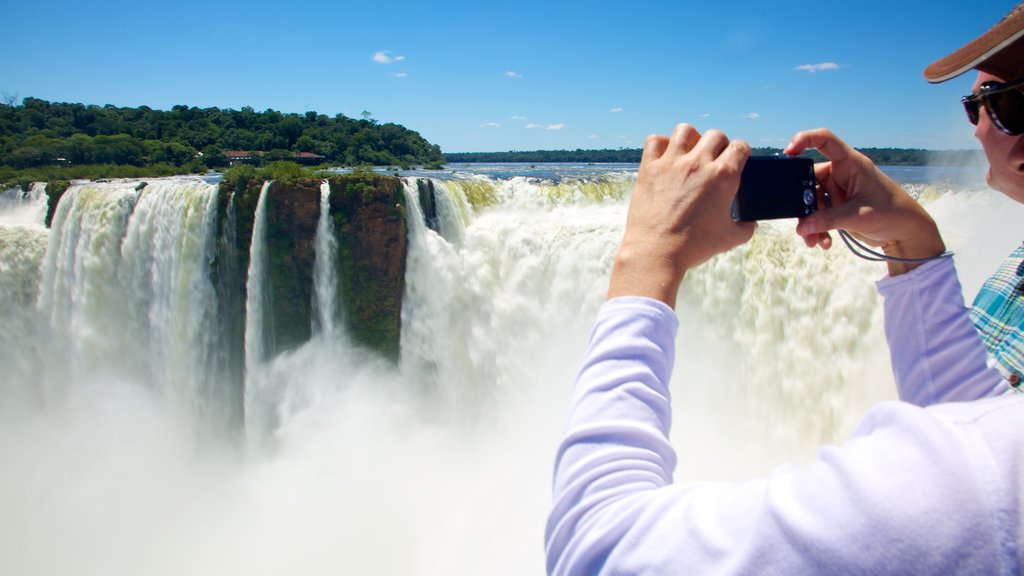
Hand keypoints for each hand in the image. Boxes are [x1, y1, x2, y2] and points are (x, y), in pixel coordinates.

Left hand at [608, 123, 754, 306]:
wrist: (657, 252)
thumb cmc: (694, 246)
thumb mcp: (730, 239)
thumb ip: (746, 227)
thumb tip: (750, 223)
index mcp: (723, 176)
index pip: (740, 147)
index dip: (741, 153)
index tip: (736, 161)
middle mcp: (698, 163)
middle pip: (716, 135)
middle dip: (719, 145)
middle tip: (713, 161)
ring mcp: (672, 163)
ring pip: (685, 130)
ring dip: (691, 138)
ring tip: (689, 153)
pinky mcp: (649, 168)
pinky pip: (655, 141)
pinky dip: (660, 144)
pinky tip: (664, 157)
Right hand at [784, 128, 945, 275]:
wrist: (907, 233)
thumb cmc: (892, 213)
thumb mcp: (858, 215)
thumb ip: (827, 220)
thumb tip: (801, 227)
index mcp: (850, 164)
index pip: (824, 141)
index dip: (804, 140)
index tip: (787, 153)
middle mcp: (842, 174)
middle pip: (809, 179)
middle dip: (803, 203)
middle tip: (801, 222)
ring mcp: (839, 191)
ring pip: (812, 202)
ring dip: (810, 222)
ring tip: (813, 241)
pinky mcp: (838, 207)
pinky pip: (818, 215)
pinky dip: (817, 229)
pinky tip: (822, 242)